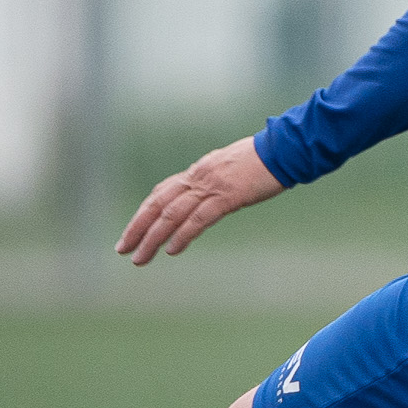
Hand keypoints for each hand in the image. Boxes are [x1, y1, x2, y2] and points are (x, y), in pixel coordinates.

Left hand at [116, 137, 283, 264]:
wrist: (285, 149)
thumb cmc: (265, 158)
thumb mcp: (232, 166)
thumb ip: (216, 178)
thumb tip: (209, 192)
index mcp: (199, 170)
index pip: (161, 193)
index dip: (144, 213)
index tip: (132, 230)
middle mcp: (198, 177)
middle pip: (158, 204)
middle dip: (137, 228)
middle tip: (122, 249)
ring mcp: (211, 187)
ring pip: (171, 215)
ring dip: (153, 238)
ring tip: (140, 258)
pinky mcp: (227, 197)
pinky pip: (198, 219)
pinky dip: (182, 235)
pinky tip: (172, 250)